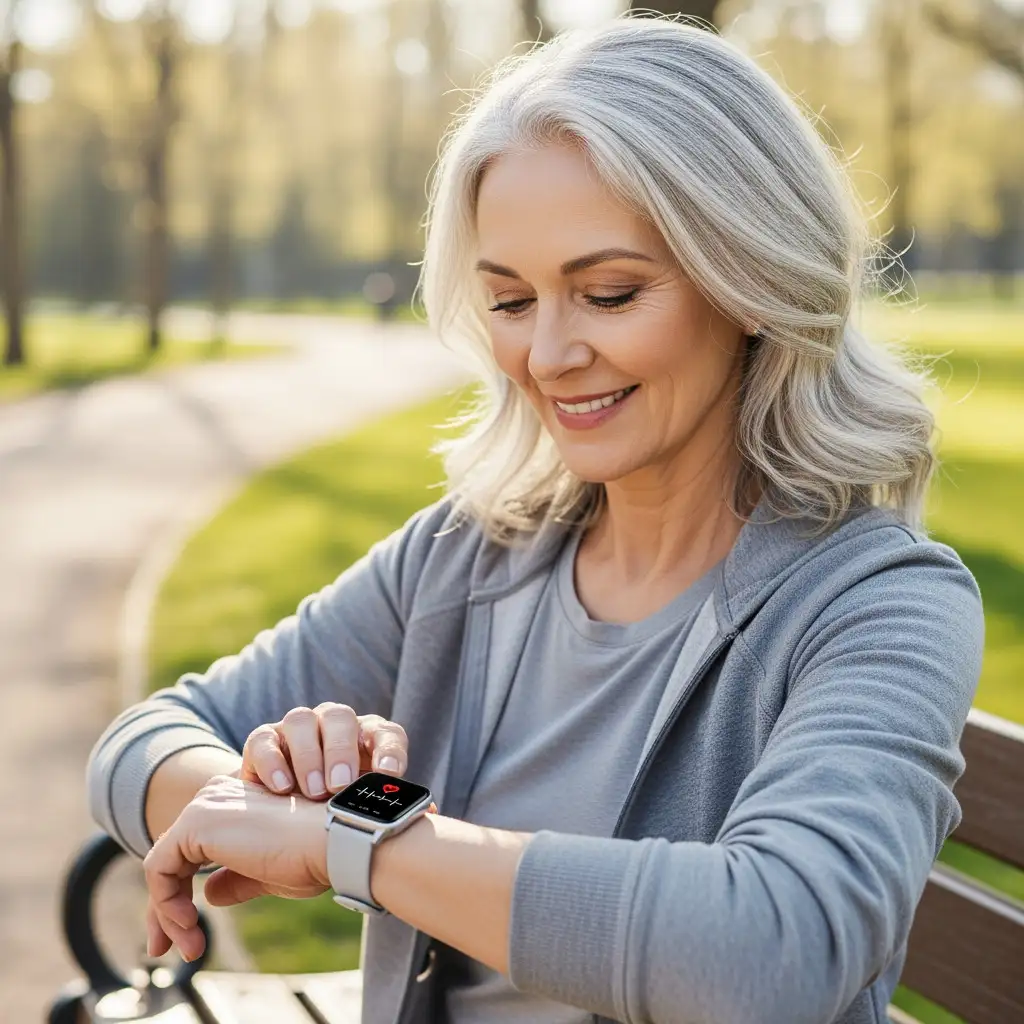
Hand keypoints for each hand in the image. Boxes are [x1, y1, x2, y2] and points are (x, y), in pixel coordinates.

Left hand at [143, 774, 329, 961]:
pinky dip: (165, 903)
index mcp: (234, 802)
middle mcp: (215, 796)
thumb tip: (209, 893)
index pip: (190, 852)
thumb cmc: (315, 856)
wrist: (336, 842)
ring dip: (167, 914)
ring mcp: (204, 806)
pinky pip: (159, 869)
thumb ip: (235, 879)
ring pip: (162, 866)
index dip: (178, 896)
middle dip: (164, 909)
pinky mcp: (196, 822)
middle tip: (163, 949)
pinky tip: (190, 925)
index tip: (186, 937)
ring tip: (190, 947)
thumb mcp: (268, 873)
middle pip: (171, 859)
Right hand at [235, 703, 409, 800]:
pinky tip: (280, 788)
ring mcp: (297, 728)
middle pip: (342, 718)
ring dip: (308, 755)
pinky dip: (272, 761)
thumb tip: (433, 813)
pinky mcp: (263, 739)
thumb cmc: (336, 809)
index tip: (390, 774)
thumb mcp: (361, 809)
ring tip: (312, 792)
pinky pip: (264, 738)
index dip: (390, 750)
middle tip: (339, 786)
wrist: (286, 814)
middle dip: (341, 750)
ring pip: (302, 721)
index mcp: (367, 739)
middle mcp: (334, 725)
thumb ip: (389, 808)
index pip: (386, 733)